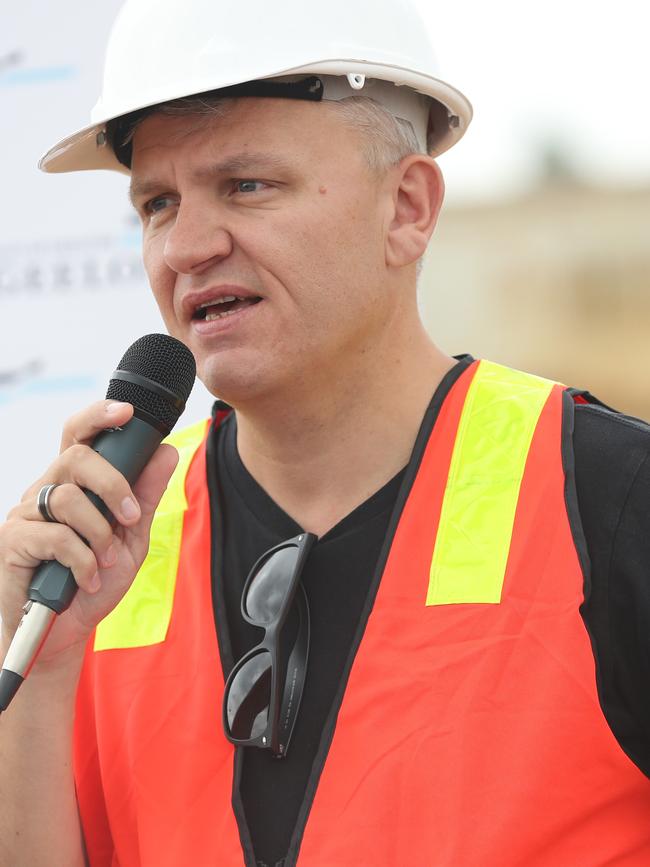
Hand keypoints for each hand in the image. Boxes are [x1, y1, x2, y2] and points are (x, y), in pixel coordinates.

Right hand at [0, 400, 177, 666]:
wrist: (63, 634)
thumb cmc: (93, 582)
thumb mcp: (130, 539)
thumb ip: (144, 497)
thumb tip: (167, 452)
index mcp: (73, 483)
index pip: (79, 434)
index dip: (99, 416)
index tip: (127, 411)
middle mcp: (47, 490)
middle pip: (77, 458)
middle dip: (113, 484)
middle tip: (128, 518)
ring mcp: (26, 514)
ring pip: (68, 498)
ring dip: (99, 533)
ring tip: (106, 561)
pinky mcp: (13, 542)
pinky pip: (55, 537)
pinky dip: (83, 561)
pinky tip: (89, 579)